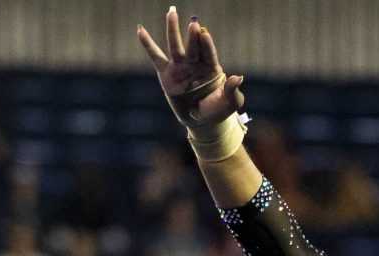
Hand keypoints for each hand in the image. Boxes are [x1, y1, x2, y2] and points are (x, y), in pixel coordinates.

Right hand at [136, 7, 245, 129]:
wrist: (202, 120)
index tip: (204, 34)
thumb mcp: (230, 103)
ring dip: (173, 29)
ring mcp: (180, 66)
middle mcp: (195, 63)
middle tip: (194, 24)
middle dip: (193, 36)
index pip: (208, 53)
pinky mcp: (166, 73)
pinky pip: (155, 57)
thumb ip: (232, 91)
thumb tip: (238, 77)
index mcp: (211, 67)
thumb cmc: (218, 109)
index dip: (206, 44)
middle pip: (193, 47)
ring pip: (175, 46)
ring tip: (171, 12)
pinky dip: (147, 44)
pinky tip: (140, 30)